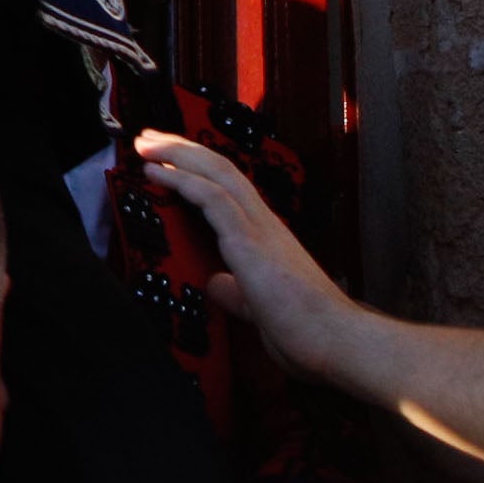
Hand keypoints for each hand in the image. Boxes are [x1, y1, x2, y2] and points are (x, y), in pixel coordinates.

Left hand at [129, 129, 370, 379]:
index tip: (167, 159)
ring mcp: (260, 230)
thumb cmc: (308, 331)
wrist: (337, 344)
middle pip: (221, 168)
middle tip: (149, 138)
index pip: (230, 187)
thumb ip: (237, 292)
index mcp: (267, 236)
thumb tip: (218, 285)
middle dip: (182, 149)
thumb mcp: (258, 307)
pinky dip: (183, 181)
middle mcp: (265, 224)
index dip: (198, 168)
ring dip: (177, 155)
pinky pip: (214, 199)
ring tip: (145, 145)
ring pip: (217, 173)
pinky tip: (158, 173)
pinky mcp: (251, 243)